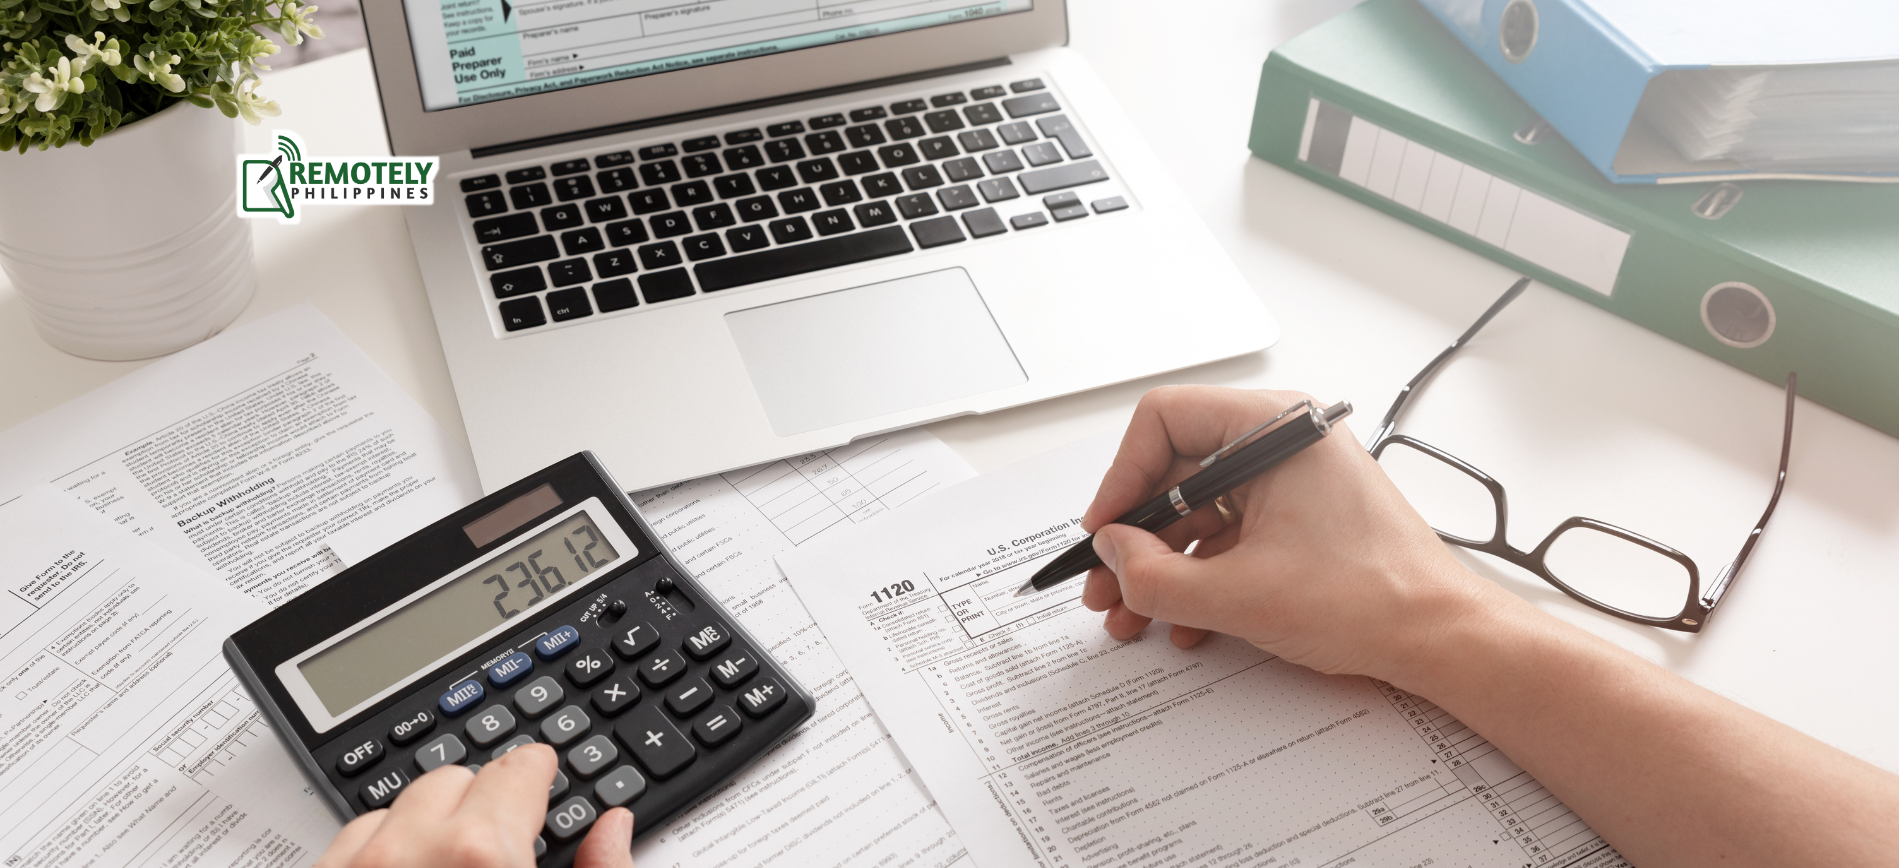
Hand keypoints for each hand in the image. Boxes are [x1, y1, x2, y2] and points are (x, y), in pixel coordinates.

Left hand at [314, 744, 634, 867]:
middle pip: (455, 779)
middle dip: (481, 805)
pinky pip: (347, 844)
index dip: (539, 777)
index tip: (542, 785)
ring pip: (393, 809)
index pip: (519, 771)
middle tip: (500, 849)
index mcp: (482, 855)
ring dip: (422, 829)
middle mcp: (406, 853)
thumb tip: (613, 830)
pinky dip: (376, 856)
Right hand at [1080, 385, 1516, 684]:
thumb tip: (1112, 556)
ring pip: (1198, 512)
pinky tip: (1184, 623)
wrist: (1441, 638)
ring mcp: (1291, 481)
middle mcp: (1281, 443)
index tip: (1105, 531)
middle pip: (1176, 472)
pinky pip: (1228, 536)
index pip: (1163, 421)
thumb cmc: (1373, 597)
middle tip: (1107, 585)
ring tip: (1134, 616)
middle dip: (1135, 538)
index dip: (1122, 478)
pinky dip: (1200, 577)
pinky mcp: (1298, 518)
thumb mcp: (1239, 594)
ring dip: (1161, 567)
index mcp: (1273, 429)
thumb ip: (1156, 576)